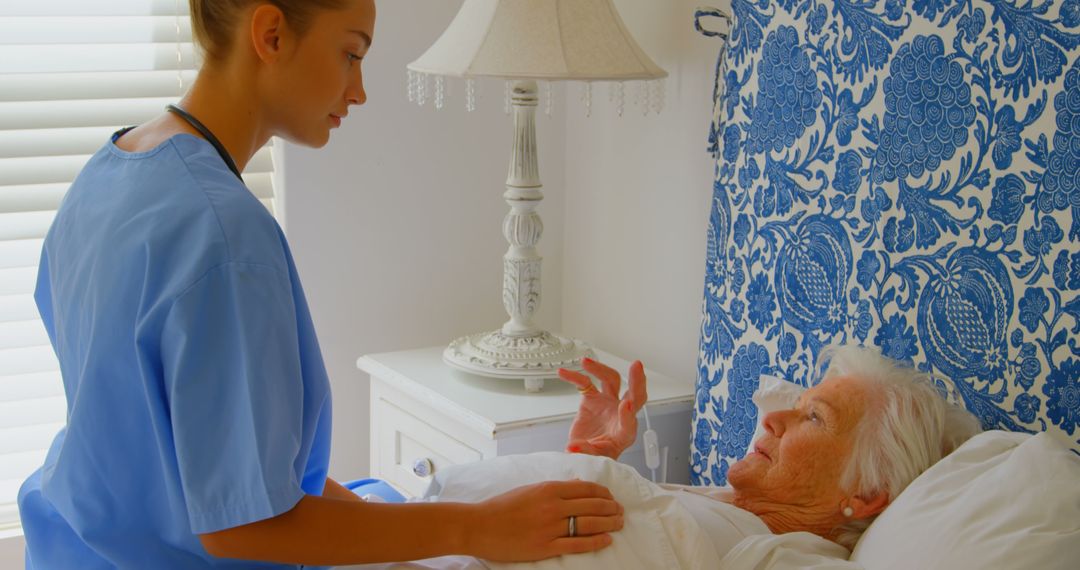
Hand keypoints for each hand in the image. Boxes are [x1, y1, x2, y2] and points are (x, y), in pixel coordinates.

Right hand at [467, 480, 622, 561]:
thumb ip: (554, 488)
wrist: (479, 525)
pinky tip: (607, 540)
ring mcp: (550, 527)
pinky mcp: (546, 547)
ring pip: (589, 524)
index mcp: (548, 488)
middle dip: (611, 508)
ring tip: (619, 524)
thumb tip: (577, 484)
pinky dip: (596, 542)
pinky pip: (577, 544)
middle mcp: (552, 506)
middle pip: (592, 505)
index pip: (586, 488)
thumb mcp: (529, 489)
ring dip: (609, 523)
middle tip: (620, 511)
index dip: (603, 494)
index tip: (611, 498)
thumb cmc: (501, 507)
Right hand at [558, 358, 647, 459]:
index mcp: (624, 432)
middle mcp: (620, 413)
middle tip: (636, 366)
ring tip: (586, 362)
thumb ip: (585, 452)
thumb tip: (573, 448)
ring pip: (610, 380)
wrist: (584, 451)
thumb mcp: (592, 459)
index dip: (628, 413)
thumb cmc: (594, 456)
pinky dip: (575, 377)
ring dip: (601, 369)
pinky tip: (563, 373)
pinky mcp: (592, 398)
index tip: (626, 405)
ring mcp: (607, 403)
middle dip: (637, 380)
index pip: (630, 421)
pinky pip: (585, 383)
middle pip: (634, 393)